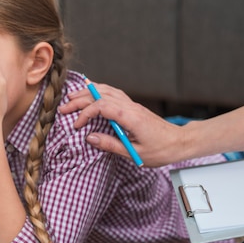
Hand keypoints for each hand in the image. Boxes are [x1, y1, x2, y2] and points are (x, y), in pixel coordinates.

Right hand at [58, 82, 183, 166]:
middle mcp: (130, 106)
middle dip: (79, 100)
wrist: (180, 142)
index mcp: (130, 117)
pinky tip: (90, 90)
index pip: (102, 107)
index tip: (77, 126)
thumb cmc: (161, 150)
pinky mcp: (132, 106)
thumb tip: (90, 137)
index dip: (85, 114)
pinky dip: (98, 90)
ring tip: (71, 96)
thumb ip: (111, 144)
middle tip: (63, 109)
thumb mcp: (134, 152)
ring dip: (87, 92)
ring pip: (106, 90)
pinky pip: (112, 92)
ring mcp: (131, 104)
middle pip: (100, 95)